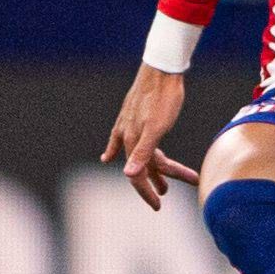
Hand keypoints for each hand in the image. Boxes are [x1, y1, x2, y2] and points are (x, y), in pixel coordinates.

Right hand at [100, 64, 200, 208]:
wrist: (162, 68)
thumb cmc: (164, 97)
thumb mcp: (157, 126)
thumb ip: (143, 151)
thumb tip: (129, 174)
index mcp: (134, 141)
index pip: (137, 175)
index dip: (146, 192)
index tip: (158, 205)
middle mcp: (128, 135)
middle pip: (142, 165)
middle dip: (155, 181)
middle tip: (166, 194)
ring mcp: (129, 125)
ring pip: (139, 153)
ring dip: (152, 167)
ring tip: (165, 179)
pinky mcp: (132, 115)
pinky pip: (121, 139)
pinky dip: (117, 150)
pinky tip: (109, 156)